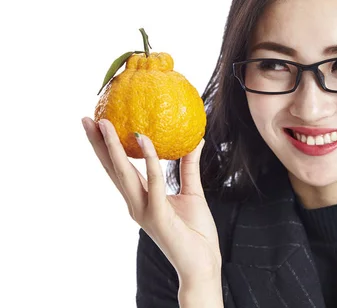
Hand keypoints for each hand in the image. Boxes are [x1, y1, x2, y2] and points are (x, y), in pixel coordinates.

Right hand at [82, 117, 221, 284]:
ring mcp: (143, 210)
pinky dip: (148, 160)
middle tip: (87, 118)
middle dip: (97, 144)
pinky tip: (143, 139)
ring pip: (124, 173)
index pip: (119, 169)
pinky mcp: (157, 215)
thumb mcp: (193, 192)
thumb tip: (195, 139)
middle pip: (112, 169)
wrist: (202, 264)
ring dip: (112, 147)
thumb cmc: (196, 232)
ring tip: (104, 124)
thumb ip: (189, 166)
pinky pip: (152, 182)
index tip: (97, 124)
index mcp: (141, 199)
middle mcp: (136, 204)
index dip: (106, 148)